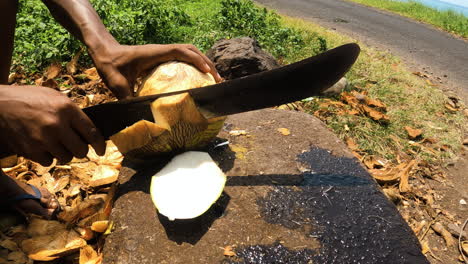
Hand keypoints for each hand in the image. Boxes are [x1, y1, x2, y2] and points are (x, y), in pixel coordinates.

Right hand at [0, 85, 105, 164]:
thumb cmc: (29, 98)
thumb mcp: (55, 96)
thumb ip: (73, 112)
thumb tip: (89, 130)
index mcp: (67, 109)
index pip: (92, 132)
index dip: (100, 145)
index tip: (101, 150)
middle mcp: (57, 125)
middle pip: (81, 150)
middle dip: (80, 150)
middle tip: (74, 145)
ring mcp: (43, 139)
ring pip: (66, 158)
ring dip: (64, 153)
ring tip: (55, 142)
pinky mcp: (31, 150)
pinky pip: (49, 162)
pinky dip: (48, 157)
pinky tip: (42, 146)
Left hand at [91, 44, 221, 98]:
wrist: (104, 52)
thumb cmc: (110, 64)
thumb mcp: (116, 83)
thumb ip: (126, 98)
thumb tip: (135, 118)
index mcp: (154, 53)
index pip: (181, 51)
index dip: (196, 60)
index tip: (208, 72)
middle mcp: (161, 51)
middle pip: (191, 50)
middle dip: (206, 62)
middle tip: (218, 78)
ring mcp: (162, 53)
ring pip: (189, 52)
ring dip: (202, 62)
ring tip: (214, 78)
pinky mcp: (161, 57)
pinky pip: (182, 58)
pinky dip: (193, 65)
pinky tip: (197, 79)